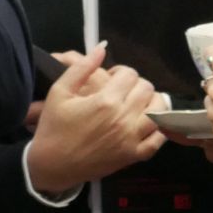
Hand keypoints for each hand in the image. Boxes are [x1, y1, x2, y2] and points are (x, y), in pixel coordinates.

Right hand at [25, 43, 166, 193]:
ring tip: (137, 104)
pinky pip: (159, 139)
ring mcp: (131, 138)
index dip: (120, 72)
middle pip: (147, 89)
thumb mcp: (60, 92)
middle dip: (136, 84)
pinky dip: (159, 128)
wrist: (52, 165)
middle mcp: (123, 118)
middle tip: (123, 90)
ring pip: (160, 111)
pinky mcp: (134, 155)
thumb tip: (102, 48)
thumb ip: (81, 67)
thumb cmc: (54, 127)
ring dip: (152, 102)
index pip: (129, 74)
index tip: (111, 78)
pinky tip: (148, 123)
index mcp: (105, 100)